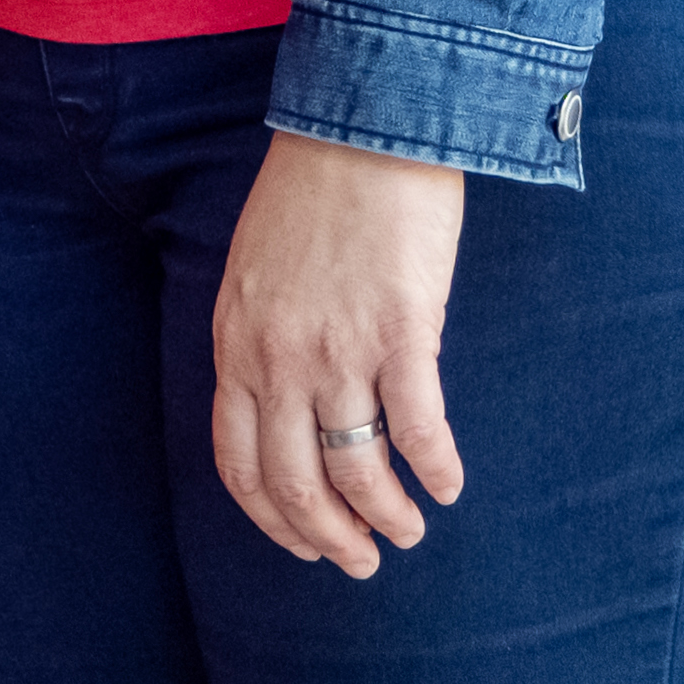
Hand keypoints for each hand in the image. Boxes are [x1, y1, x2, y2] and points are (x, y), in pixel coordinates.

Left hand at [208, 128, 467, 574]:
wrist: (364, 121)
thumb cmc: (313, 189)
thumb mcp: (254, 269)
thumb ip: (260, 337)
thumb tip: (283, 398)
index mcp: (234, 343)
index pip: (238, 462)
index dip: (273, 519)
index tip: (304, 543)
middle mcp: (277, 357)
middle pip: (295, 484)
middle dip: (329, 539)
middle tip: (360, 563)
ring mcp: (337, 348)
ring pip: (356, 471)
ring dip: (386, 517)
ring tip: (409, 530)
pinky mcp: (401, 332)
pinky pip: (417, 429)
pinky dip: (436, 470)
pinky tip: (450, 485)